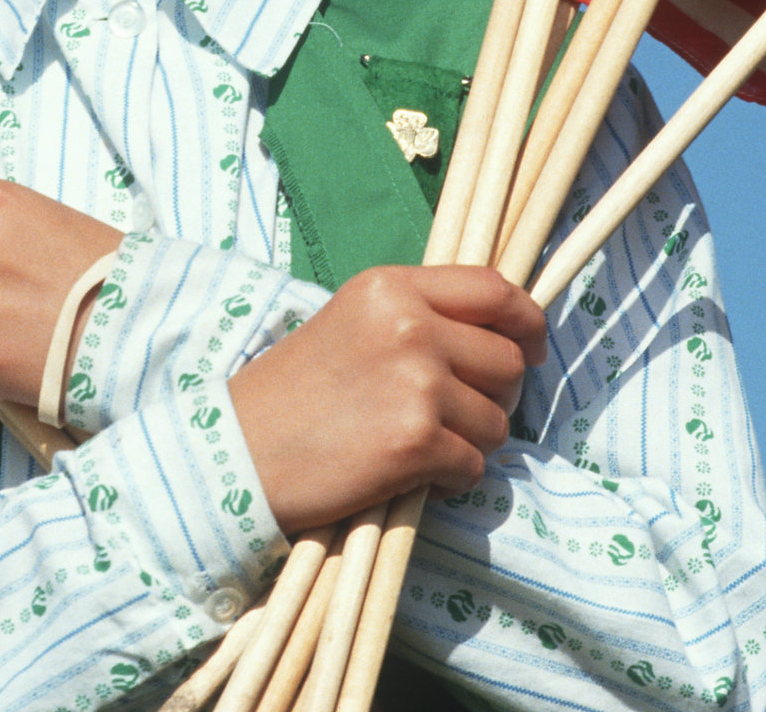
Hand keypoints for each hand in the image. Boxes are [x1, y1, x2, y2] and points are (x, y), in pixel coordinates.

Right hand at [226, 266, 547, 533]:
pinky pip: (474, 464)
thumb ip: (418, 316)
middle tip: (458, 413)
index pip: (495, 290)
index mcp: (392, 287)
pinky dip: (453, 477)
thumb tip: (502, 336)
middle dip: (498, 395)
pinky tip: (413, 474)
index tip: (531, 348)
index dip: (527, 323)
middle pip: (508, 361)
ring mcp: (416, 383)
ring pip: (498, 420)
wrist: (235, 451)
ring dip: (471, 441)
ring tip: (421, 445)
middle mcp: (410, 326)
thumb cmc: (292, 393)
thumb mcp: (352, 322)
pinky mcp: (415, 442)